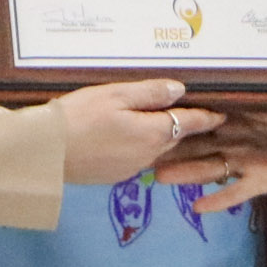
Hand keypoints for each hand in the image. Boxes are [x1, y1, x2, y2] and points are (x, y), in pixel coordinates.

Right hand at [52, 79, 221, 184]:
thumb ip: (150, 93)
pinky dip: (143, 148)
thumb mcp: (115, 94)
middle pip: (175, 139)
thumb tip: (180, 90)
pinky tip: (132, 138)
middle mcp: (149, 155)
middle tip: (196, 115)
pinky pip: (138, 158)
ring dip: (164, 139)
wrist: (45, 152)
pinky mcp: (115, 176)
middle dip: (187, 128)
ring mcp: (132, 169)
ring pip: (157, 150)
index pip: (189, 123)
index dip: (207, 117)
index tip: (221, 114)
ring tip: (164, 124)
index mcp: (153, 133)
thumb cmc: (78, 116)